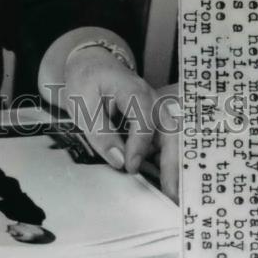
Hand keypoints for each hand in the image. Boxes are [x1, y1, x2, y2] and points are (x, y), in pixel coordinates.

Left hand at [61, 48, 178, 201]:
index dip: (139, 146)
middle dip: (174, 163)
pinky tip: (165, 184)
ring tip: (173, 195)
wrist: (92, 63)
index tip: (130, 168)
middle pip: (171, 132)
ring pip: (173, 140)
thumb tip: (118, 161)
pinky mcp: (153, 122)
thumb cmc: (86, 80)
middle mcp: (153, 101)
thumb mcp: (82, 103)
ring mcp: (156, 111)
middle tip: (172, 194)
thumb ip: (99, 131)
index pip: (145, 121)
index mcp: (135, 91)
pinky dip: (167, 162)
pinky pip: (164, 143)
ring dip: (174, 166)